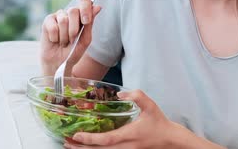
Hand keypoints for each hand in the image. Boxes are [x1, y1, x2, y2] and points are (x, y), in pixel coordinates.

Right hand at [40, 0, 101, 75]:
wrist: (59, 62)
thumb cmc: (73, 51)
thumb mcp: (85, 40)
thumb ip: (90, 23)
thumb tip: (98, 6)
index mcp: (81, 15)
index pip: (84, 1)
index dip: (85, 8)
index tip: (85, 21)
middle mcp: (70, 13)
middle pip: (73, 10)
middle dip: (74, 29)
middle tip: (72, 40)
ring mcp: (58, 16)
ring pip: (63, 20)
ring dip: (64, 36)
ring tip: (63, 42)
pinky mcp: (48, 21)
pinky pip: (53, 26)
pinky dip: (55, 38)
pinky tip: (55, 40)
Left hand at [63, 90, 177, 148]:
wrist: (170, 140)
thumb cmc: (159, 122)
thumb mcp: (150, 105)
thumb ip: (137, 96)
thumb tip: (120, 94)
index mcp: (129, 135)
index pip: (107, 139)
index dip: (91, 139)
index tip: (76, 135)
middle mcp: (126, 147)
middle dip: (82, 147)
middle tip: (66, 142)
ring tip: (71, 146)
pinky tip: (87, 147)